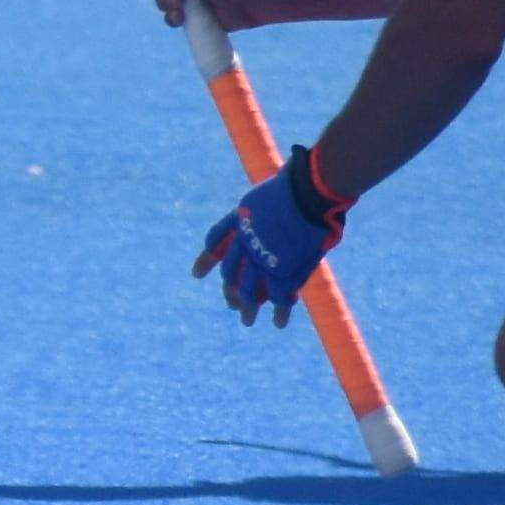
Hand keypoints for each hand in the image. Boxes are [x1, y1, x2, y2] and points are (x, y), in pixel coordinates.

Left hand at [197, 143, 349, 321]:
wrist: (309, 188)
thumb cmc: (302, 181)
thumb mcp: (275, 190)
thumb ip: (272, 206)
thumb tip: (282, 194)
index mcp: (240, 219)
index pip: (215, 242)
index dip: (206, 260)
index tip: (196, 275)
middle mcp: (245, 241)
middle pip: (232, 272)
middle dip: (231, 290)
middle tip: (230, 304)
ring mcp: (263, 257)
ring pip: (250, 289)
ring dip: (248, 307)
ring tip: (246, 321)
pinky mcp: (284, 269)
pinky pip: (279, 296)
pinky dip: (279, 311)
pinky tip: (277, 323)